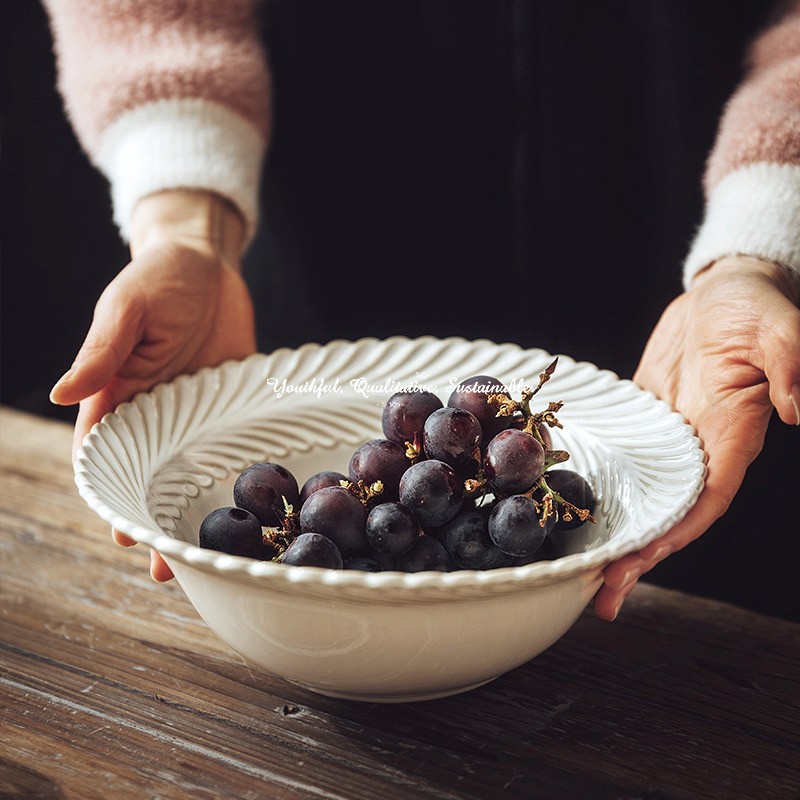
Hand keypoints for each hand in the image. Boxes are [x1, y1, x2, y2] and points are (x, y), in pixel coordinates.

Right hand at [50, 189, 256, 581]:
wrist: (208, 261)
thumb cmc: (158, 277)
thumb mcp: (126, 309)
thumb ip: (101, 352)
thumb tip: (59, 395)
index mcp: (119, 397)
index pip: (109, 460)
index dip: (115, 499)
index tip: (124, 536)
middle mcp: (157, 415)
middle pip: (152, 479)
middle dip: (158, 521)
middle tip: (170, 569)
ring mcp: (199, 414)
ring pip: (194, 474)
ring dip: (198, 511)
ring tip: (213, 553)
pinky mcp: (235, 404)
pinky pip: (236, 446)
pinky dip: (240, 477)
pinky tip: (253, 506)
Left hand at [593, 255, 799, 619]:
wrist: (721, 294)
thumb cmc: (753, 307)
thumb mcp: (776, 325)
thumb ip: (790, 361)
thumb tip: (799, 405)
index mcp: (732, 436)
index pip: (704, 499)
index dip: (676, 535)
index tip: (643, 563)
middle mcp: (699, 448)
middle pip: (668, 514)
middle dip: (638, 556)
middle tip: (600, 597)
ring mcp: (668, 440)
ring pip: (642, 498)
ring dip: (616, 534)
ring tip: (582, 572)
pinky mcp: (644, 423)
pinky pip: (621, 464)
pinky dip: (601, 491)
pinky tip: (571, 510)